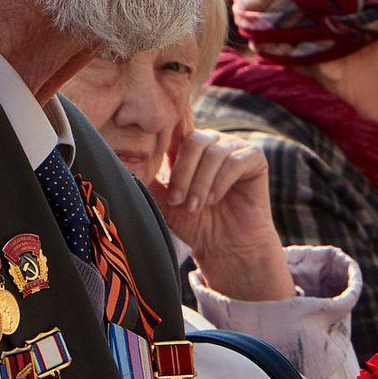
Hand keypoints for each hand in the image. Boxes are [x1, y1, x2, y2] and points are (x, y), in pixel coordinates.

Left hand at [149, 129, 291, 301]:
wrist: (225, 246)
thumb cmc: (196, 224)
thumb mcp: (165, 201)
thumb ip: (150, 180)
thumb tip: (122, 162)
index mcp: (190, 148)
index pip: (177, 132)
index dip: (167, 143)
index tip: (158, 169)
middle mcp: (213, 143)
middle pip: (194, 141)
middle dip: (183, 173)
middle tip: (178, 201)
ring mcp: (235, 148)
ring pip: (214, 153)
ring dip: (201, 182)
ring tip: (196, 206)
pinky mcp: (255, 158)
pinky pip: (236, 160)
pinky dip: (221, 181)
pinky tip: (215, 200)